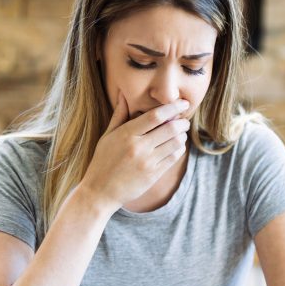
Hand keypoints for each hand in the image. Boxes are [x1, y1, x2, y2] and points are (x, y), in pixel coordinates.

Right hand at [78, 93, 190, 211]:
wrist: (100, 192)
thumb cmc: (102, 161)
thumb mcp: (107, 136)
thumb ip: (118, 115)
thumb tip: (123, 94)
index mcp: (126, 134)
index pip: (155, 116)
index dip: (172, 107)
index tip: (182, 102)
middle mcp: (138, 147)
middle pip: (170, 128)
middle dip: (181, 122)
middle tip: (184, 120)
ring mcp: (147, 162)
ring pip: (175, 143)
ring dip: (182, 136)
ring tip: (180, 133)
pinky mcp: (153, 175)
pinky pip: (173, 158)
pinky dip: (179, 149)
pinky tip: (176, 146)